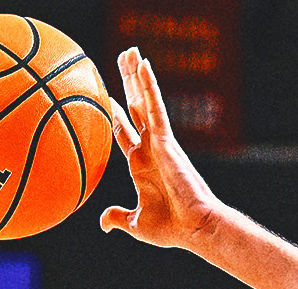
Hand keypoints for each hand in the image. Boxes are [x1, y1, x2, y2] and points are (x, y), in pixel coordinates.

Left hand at [100, 48, 224, 248]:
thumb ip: (118, 217)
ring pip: (144, 101)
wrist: (194, 228)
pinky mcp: (167, 140)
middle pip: (134, 108)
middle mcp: (149, 148)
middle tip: (122, 59)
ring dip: (136, 75)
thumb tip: (103, 221)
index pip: (124, 132)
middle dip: (127, 83)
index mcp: (141, 165)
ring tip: (130, 51)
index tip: (106, 97)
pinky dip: (149, 87)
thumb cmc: (172, 228)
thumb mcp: (136, 223)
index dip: (115, 115)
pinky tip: (143, 66)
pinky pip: (155, 108)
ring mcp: (158, 142)